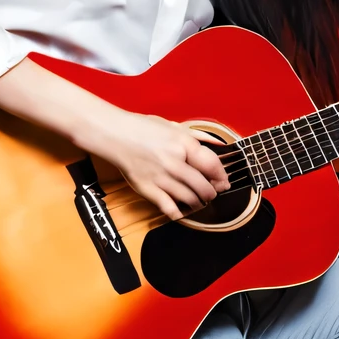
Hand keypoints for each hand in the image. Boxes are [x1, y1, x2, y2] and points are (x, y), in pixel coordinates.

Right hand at [93, 108, 230, 221]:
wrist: (115, 134)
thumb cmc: (144, 129)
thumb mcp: (173, 126)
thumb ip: (197, 135)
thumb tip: (218, 144)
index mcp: (183, 143)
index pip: (212, 165)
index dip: (221, 177)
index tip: (223, 182)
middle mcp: (175, 162)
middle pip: (203, 186)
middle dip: (211, 193)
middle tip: (211, 194)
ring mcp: (161, 177)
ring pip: (189, 199)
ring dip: (198, 203)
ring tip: (198, 202)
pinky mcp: (148, 189)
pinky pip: (169, 208)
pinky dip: (179, 213)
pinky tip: (182, 211)